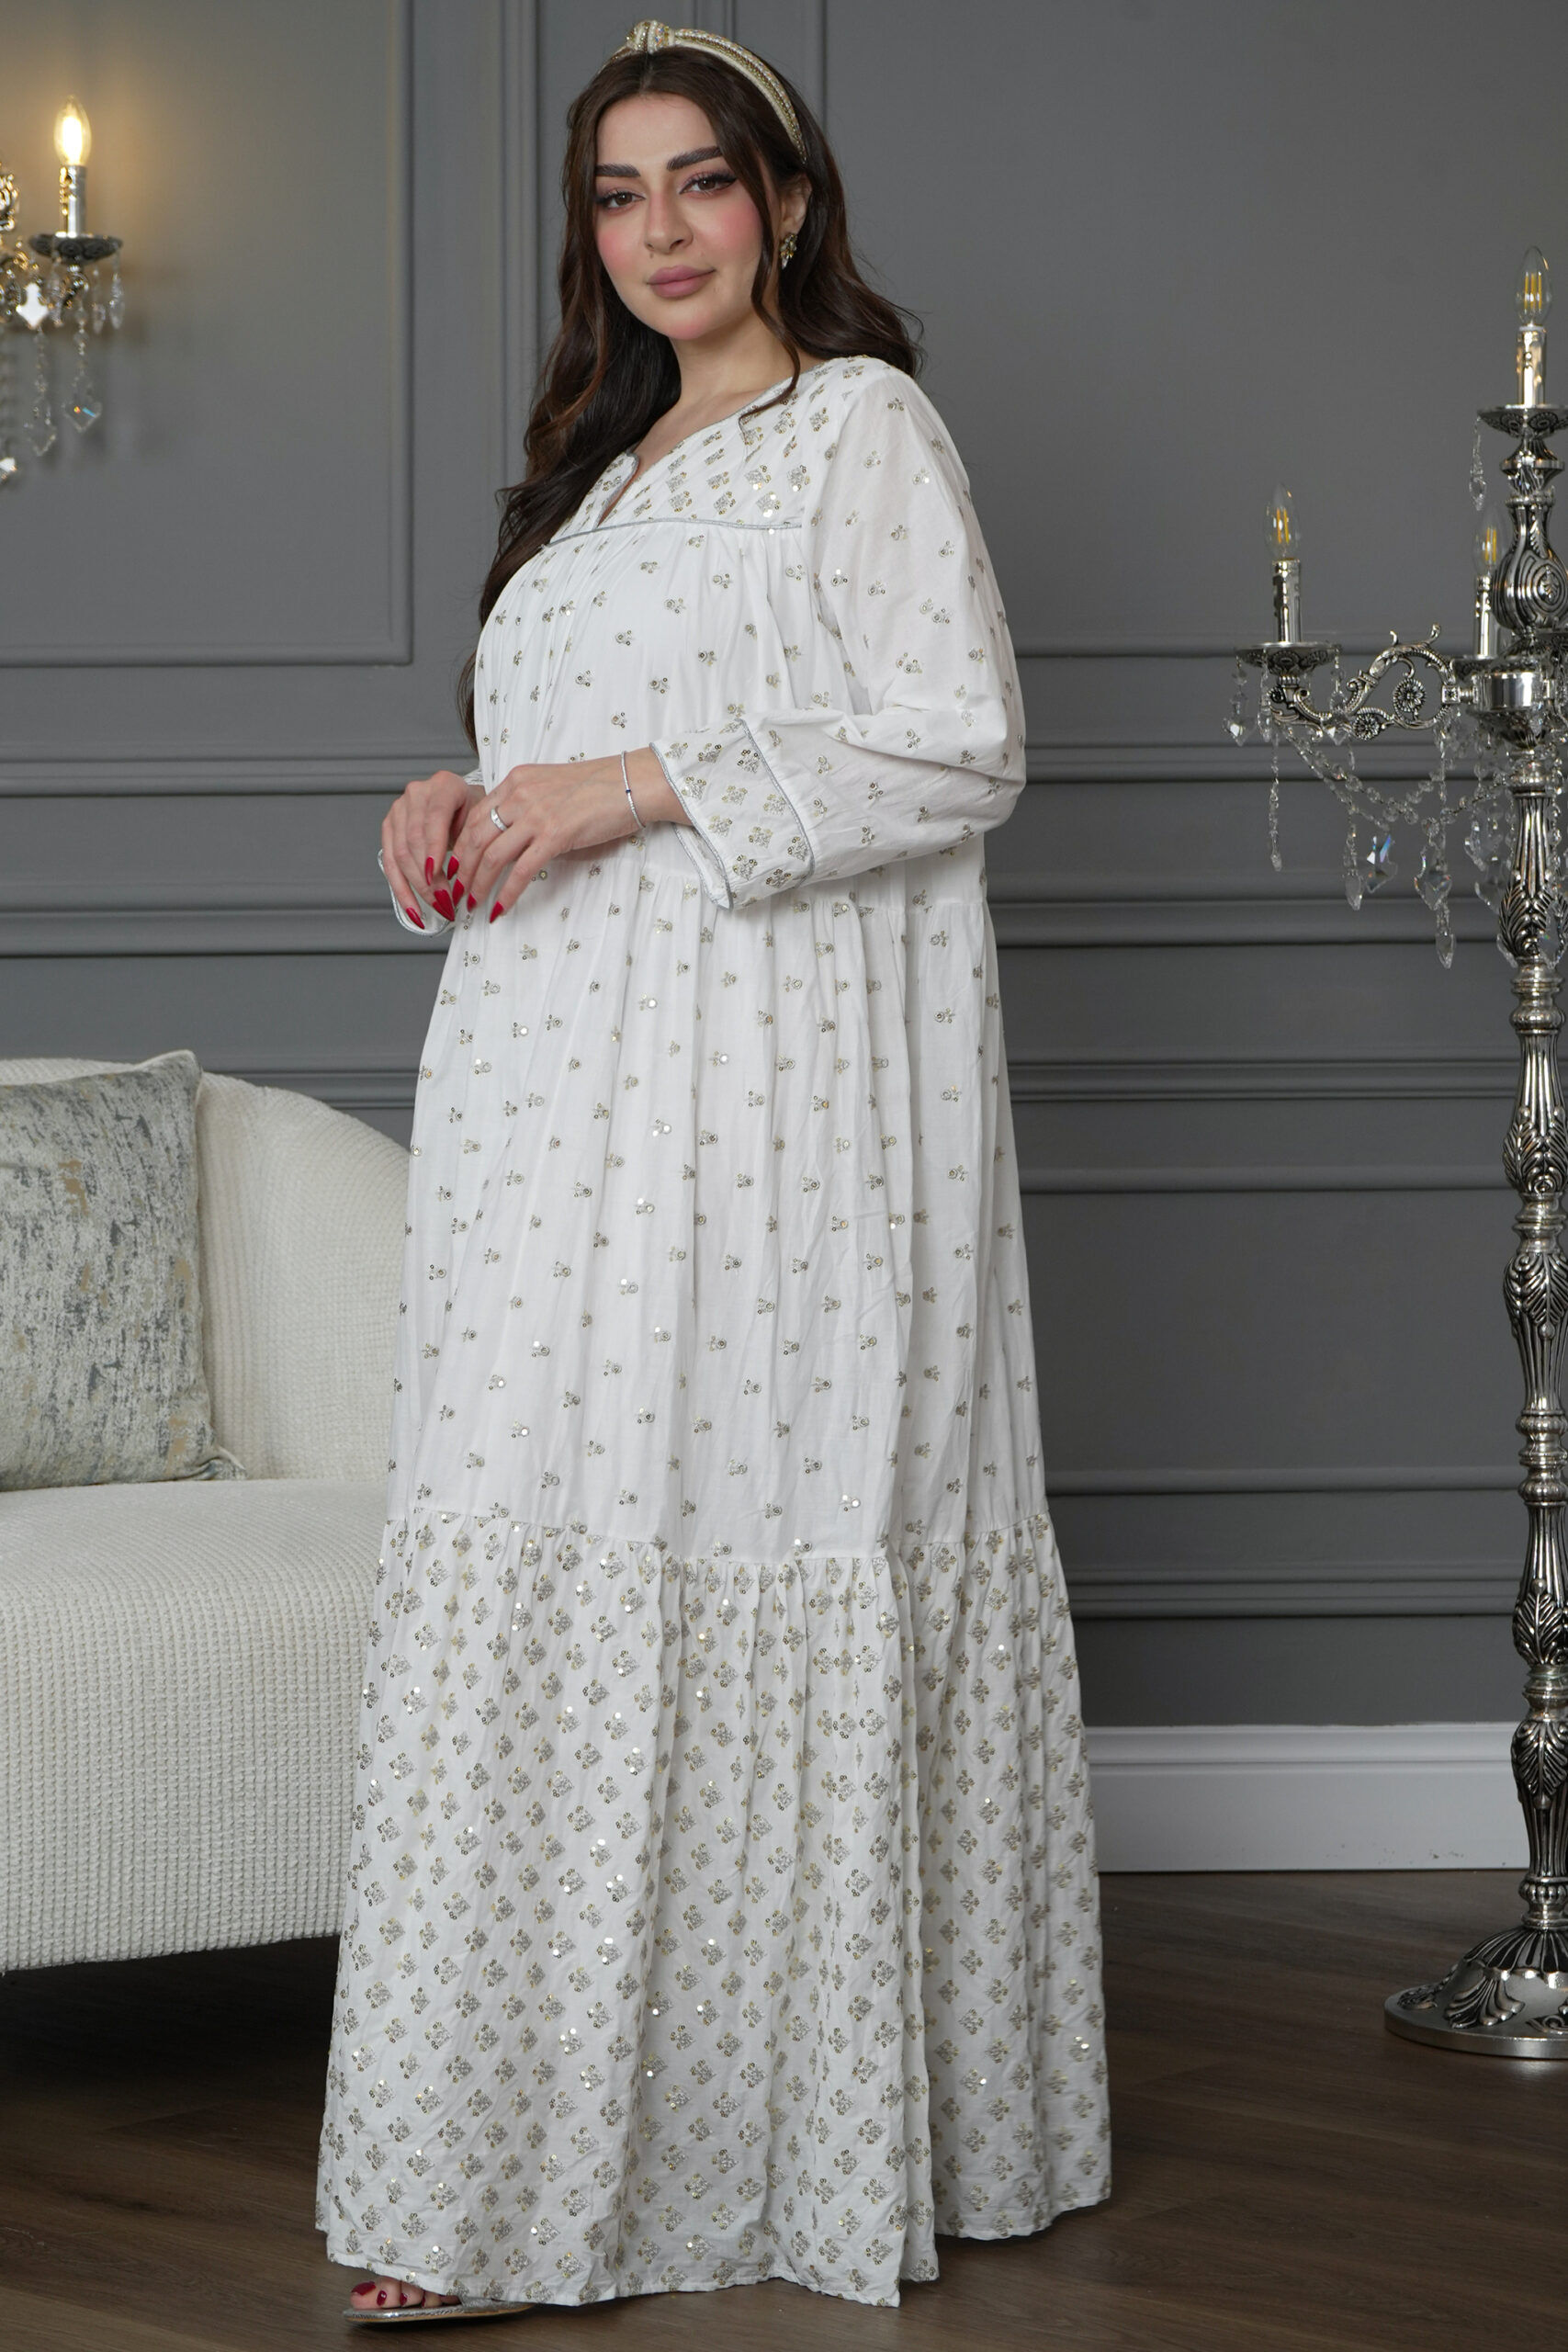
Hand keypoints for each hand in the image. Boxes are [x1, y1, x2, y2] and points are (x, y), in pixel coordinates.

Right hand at [381, 769, 482, 921]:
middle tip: (445, 900)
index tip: (436, 874)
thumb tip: (467, 880)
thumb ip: (473, 844)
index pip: (434, 818)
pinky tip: (413, 908)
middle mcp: (417, 794)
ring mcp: (399, 810)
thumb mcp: (482, 820)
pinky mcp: (389, 828)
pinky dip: (401, 889)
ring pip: (399, 854)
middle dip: (428, 876)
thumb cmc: (474, 810)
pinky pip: (389, 863)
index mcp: (443, 786)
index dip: (433, 848)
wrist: (462, 800)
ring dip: (417, 886)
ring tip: (435, 905)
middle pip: (413, 840)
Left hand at [450, 750, 682, 920]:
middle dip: (460, 869)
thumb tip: (515, 834)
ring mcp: (536, 815)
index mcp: (516, 781)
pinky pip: (521, 871)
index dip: (460, 844)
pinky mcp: (555, 835)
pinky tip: (500, 909)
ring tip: (471, 904)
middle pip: (475, 837)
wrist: (631, 782)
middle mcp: (519, 795)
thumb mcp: (551, 785)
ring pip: (492, 855)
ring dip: (477, 884)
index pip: (475, 815)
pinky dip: (507, 893)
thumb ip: (528, 803)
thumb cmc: (600, 786)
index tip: (454, 865)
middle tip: (454, 891)